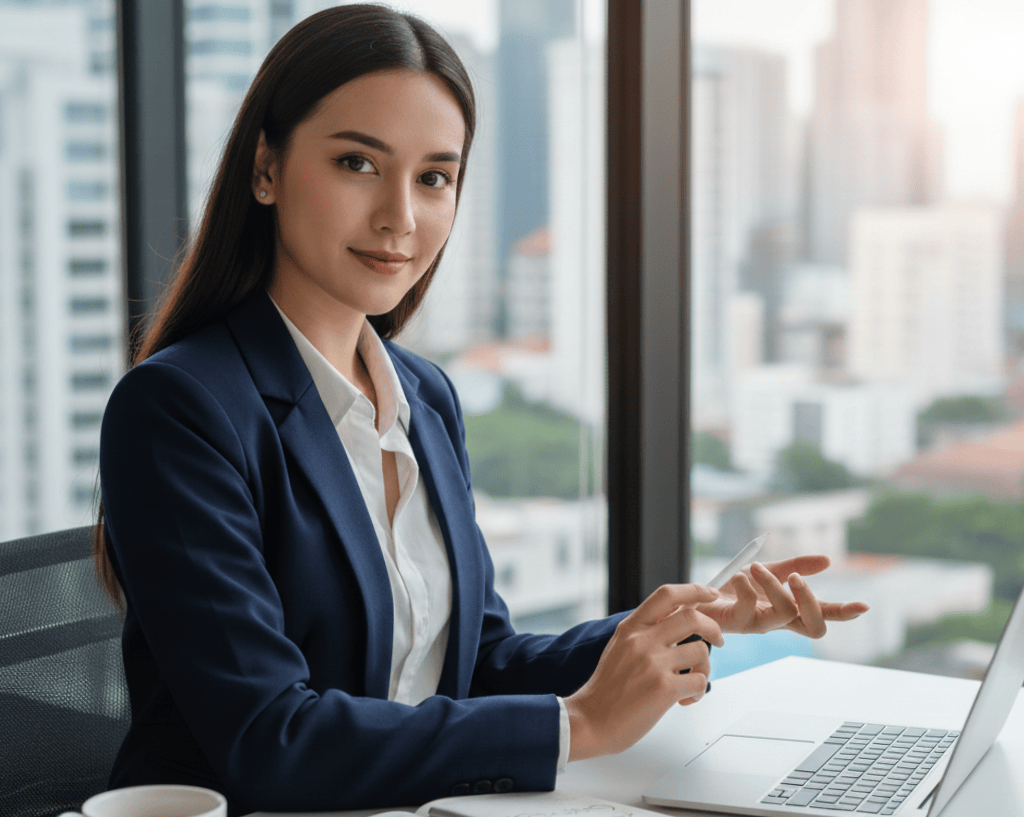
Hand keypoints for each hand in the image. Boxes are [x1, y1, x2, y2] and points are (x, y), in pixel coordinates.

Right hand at [565, 583, 722, 760]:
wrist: (589, 721)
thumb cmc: (605, 690)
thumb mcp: (619, 648)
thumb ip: (643, 633)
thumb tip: (674, 621)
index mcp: (631, 628)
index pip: (667, 595)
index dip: (695, 591)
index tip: (710, 595)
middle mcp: (642, 640)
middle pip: (692, 617)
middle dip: (713, 629)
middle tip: (718, 640)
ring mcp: (653, 663)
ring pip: (700, 652)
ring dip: (704, 668)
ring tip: (691, 681)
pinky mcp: (664, 688)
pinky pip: (698, 682)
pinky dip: (697, 692)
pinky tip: (684, 700)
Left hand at [699, 555, 868, 637]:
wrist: (697, 596)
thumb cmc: (733, 587)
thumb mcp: (767, 570)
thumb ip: (795, 566)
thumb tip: (828, 560)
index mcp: (789, 609)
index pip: (822, 615)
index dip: (843, 613)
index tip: (863, 606)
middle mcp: (777, 621)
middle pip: (813, 627)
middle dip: (811, 601)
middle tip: (795, 578)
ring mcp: (758, 625)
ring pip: (783, 614)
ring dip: (773, 586)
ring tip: (756, 568)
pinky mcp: (735, 624)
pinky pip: (748, 609)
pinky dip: (746, 588)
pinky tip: (739, 577)